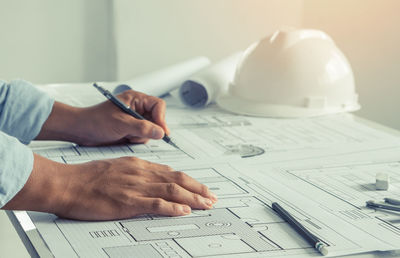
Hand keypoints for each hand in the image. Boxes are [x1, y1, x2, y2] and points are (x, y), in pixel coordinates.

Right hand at [4, 155, 217, 220]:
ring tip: (206, 204)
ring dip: (192, 198)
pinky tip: (184, 212)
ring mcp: (135, 187)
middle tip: (211, 197)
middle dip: (197, 189)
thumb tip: (151, 178)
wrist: (67, 183)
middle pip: (177, 180)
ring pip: (171, 191)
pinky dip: (172, 208)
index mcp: (138, 165)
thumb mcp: (115, 167)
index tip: (200, 187)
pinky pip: (155, 204)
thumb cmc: (86, 177)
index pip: (170, 172)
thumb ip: (135, 172)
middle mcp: (141, 173)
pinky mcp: (127, 201)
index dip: (188, 181)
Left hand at [36, 89, 168, 145]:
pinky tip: (125, 138)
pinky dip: (137, 140)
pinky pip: (144, 136)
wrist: (81, 131)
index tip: (161, 131)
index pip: (158, 106)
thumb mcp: (120, 124)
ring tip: (127, 135)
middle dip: (150, 129)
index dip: (161, 118)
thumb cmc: (96, 121)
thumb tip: (161, 132)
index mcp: (135, 99)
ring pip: (152, 129)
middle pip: (157, 119)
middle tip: (138, 134)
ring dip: (142, 136)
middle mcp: (137, 108)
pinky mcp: (132, 129)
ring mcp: (135, 119)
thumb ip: (142, 128)